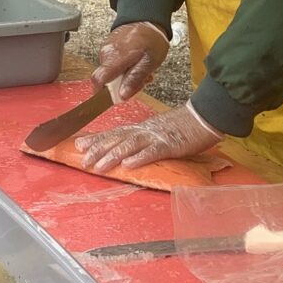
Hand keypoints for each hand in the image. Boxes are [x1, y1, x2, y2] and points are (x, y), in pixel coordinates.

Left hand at [78, 102, 222, 171]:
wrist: (203, 117)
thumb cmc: (181, 127)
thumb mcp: (156, 131)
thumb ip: (140, 139)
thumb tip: (124, 151)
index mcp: (141, 128)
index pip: (114, 133)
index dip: (96, 139)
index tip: (79, 145)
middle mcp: (144, 131)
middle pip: (117, 138)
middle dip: (99, 150)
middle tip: (83, 160)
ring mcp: (156, 137)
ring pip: (130, 145)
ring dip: (113, 155)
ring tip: (99, 165)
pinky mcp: (170, 145)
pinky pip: (153, 151)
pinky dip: (140, 158)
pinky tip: (129, 165)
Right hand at [93, 21, 169, 103]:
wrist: (147, 19)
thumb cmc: (151, 39)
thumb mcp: (149, 62)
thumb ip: (134, 79)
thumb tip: (122, 95)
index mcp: (114, 58)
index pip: (98, 81)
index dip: (102, 94)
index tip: (114, 99)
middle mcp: (105, 54)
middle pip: (106, 80)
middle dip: (122, 86)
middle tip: (140, 82)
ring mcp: (106, 50)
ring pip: (111, 73)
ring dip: (125, 77)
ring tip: (141, 71)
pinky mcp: (108, 48)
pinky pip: (112, 64)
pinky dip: (123, 68)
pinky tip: (135, 65)